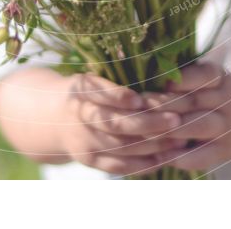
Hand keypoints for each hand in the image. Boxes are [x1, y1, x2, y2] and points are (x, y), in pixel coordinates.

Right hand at [61, 73, 186, 175]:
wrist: (49, 118)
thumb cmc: (85, 90)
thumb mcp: (93, 75)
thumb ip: (117, 75)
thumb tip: (158, 64)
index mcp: (81, 90)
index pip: (98, 93)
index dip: (118, 97)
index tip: (141, 99)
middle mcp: (80, 117)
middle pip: (115, 124)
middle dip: (149, 123)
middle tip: (176, 119)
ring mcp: (84, 142)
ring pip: (122, 148)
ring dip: (154, 146)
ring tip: (181, 139)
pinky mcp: (90, 161)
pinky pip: (120, 167)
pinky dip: (144, 164)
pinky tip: (167, 157)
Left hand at [143, 62, 230, 171]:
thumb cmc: (216, 93)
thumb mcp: (210, 77)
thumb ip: (185, 73)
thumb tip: (145, 64)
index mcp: (221, 78)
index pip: (205, 74)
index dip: (183, 78)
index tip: (159, 79)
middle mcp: (227, 101)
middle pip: (195, 100)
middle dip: (165, 102)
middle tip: (139, 104)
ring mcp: (226, 127)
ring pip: (199, 126)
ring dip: (172, 128)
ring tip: (145, 129)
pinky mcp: (224, 151)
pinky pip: (204, 155)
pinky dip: (183, 158)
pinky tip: (162, 158)